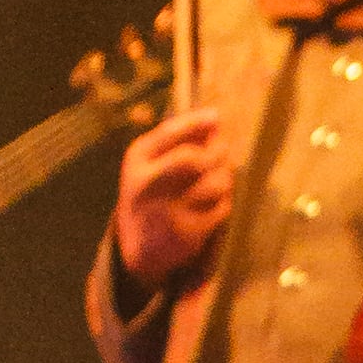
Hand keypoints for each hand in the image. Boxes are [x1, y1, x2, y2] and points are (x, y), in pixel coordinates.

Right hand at [114, 108, 234, 289]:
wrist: (138, 245)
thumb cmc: (150, 193)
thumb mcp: (151, 163)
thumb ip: (178, 141)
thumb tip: (214, 119)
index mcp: (137, 160)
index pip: (169, 133)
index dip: (197, 122)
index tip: (217, 117)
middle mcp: (148, 184)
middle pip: (196, 159)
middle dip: (218, 152)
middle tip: (225, 151)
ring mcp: (167, 210)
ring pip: (215, 184)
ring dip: (225, 179)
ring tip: (220, 180)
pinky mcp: (187, 232)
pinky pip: (221, 208)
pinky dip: (224, 203)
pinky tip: (214, 203)